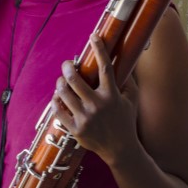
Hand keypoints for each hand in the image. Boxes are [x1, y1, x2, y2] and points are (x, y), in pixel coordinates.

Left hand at [51, 34, 139, 164]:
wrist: (120, 150)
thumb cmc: (126, 122)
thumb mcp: (132, 100)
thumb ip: (128, 81)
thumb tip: (125, 62)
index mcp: (112, 96)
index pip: (105, 67)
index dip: (99, 49)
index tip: (93, 37)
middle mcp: (97, 106)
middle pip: (75, 79)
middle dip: (67, 67)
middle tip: (67, 64)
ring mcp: (85, 118)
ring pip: (64, 93)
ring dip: (60, 83)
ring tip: (61, 81)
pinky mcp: (76, 129)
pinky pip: (58, 110)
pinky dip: (56, 101)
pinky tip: (58, 97)